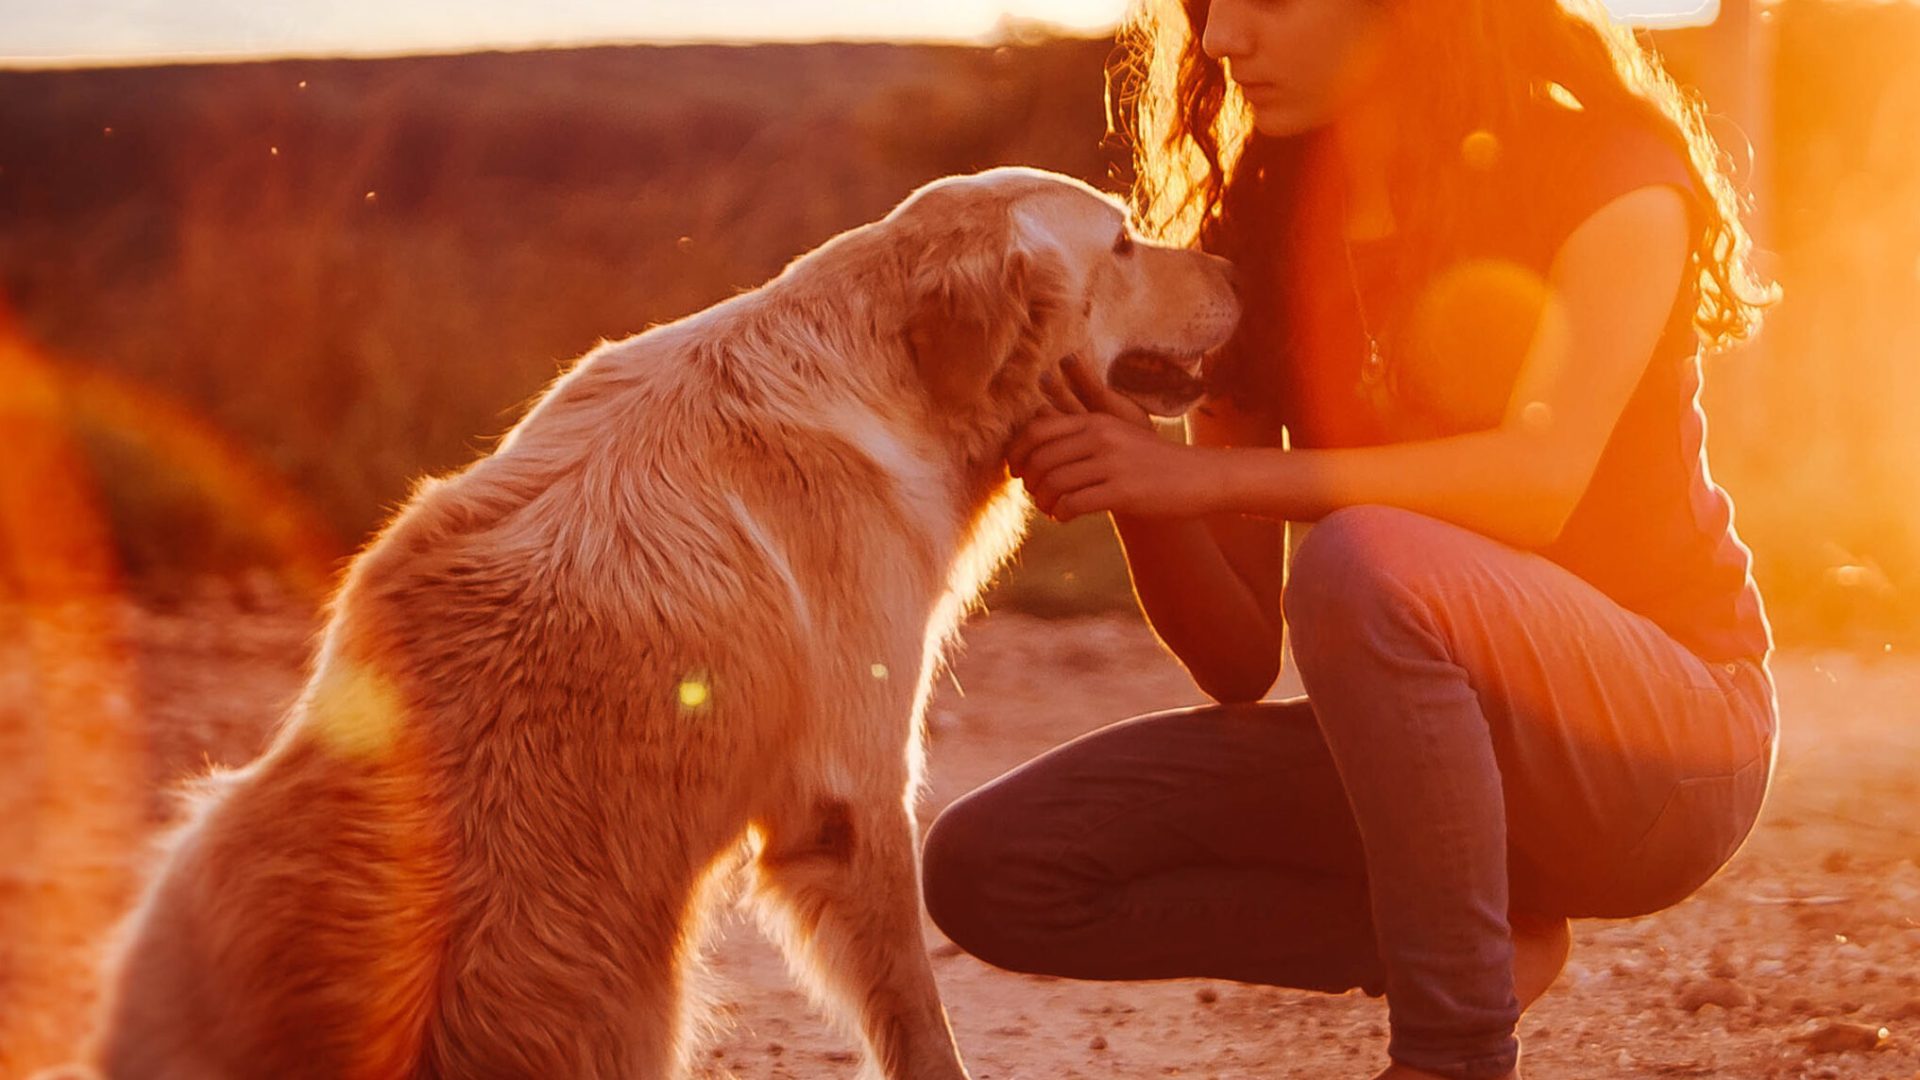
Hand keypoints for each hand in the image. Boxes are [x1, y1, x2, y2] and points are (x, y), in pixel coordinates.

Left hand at [1007, 355, 1221, 522]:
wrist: (1197, 476)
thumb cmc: (1149, 459)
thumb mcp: (1116, 433)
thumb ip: (1080, 433)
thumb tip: (1035, 443)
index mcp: (1095, 420)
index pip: (1037, 430)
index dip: (1017, 452)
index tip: (1015, 470)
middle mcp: (1101, 437)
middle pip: (1040, 458)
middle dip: (1028, 481)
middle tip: (1033, 494)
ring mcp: (1112, 464)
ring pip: (1053, 483)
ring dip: (1043, 501)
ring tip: (1049, 508)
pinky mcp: (1123, 492)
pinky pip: (1073, 504)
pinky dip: (1060, 514)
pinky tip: (1064, 517)